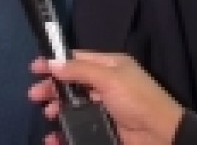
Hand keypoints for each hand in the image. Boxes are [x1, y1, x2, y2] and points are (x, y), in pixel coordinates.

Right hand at [29, 53, 183, 144]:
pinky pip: (78, 128)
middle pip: (71, 83)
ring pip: (72, 107)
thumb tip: (52, 63)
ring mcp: (104, 108)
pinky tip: (54, 137)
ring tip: (48, 114)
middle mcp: (106, 85)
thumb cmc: (137, 100)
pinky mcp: (102, 129)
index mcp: (110, 66)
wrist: (161, 137)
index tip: (34, 68)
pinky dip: (64, 132)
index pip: (77, 59)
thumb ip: (79, 69)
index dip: (56, 62)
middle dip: (52, 88)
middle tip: (35, 96)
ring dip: (57, 110)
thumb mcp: (109, 78)